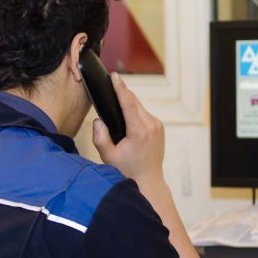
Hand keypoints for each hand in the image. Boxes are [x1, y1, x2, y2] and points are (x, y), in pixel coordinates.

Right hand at [92, 72, 165, 188]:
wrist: (148, 181)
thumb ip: (100, 139)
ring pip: (140, 106)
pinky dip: (135, 112)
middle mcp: (151, 126)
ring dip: (128, 103)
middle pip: (134, 101)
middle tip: (110, 84)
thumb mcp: (108, 158)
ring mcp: (157, 126)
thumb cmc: (127, 170)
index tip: (114, 76)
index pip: (129, 103)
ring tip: (116, 101)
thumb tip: (98, 121)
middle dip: (122, 93)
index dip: (120, 88)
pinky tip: (127, 117)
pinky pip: (144, 114)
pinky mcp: (159, 127)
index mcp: (139, 132)